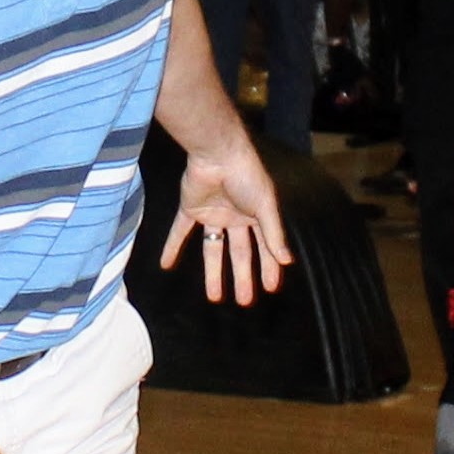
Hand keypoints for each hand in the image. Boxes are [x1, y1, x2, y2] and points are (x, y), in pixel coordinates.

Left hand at [161, 139, 291, 304]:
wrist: (217, 152)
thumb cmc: (246, 175)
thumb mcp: (264, 206)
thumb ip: (274, 234)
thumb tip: (288, 261)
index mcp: (256, 214)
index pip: (264, 246)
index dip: (268, 267)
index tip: (270, 287)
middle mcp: (235, 216)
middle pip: (239, 253)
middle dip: (243, 277)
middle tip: (245, 301)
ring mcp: (213, 213)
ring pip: (213, 249)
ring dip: (213, 273)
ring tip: (215, 298)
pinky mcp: (191, 209)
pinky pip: (180, 232)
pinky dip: (172, 247)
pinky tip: (166, 265)